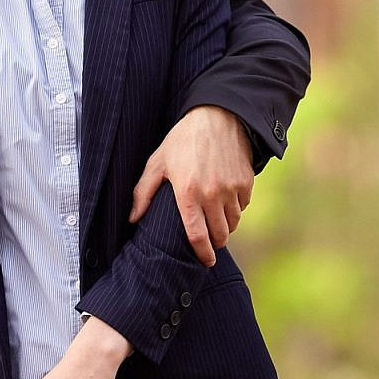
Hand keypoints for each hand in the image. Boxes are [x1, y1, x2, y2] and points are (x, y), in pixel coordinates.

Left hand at [128, 104, 253, 265]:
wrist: (218, 117)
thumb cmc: (183, 140)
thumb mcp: (158, 163)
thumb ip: (143, 193)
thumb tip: (133, 219)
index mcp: (188, 193)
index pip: (197, 236)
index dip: (202, 253)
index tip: (205, 261)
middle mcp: (212, 194)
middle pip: (220, 234)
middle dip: (216, 243)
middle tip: (211, 242)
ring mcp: (231, 189)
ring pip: (233, 222)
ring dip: (226, 226)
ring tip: (217, 220)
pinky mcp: (246, 182)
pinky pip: (243, 206)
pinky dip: (236, 208)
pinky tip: (226, 200)